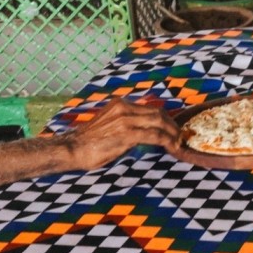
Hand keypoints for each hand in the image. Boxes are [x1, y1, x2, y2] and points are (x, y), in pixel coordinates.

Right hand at [64, 99, 178, 169]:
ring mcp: (125, 120)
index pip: (150, 108)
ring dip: (172, 132)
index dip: (165, 118)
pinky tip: (171, 146)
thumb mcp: (109, 125)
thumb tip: (143, 133)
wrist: (72, 148)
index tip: (172, 128)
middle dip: (172, 124)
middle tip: (180, 135)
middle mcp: (124, 108)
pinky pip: (153, 135)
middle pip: (158, 112)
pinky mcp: (126, 134)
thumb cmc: (88, 142)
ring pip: (159, 121)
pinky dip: (166, 140)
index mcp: (120, 104)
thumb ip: (126, 124)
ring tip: (178, 142)